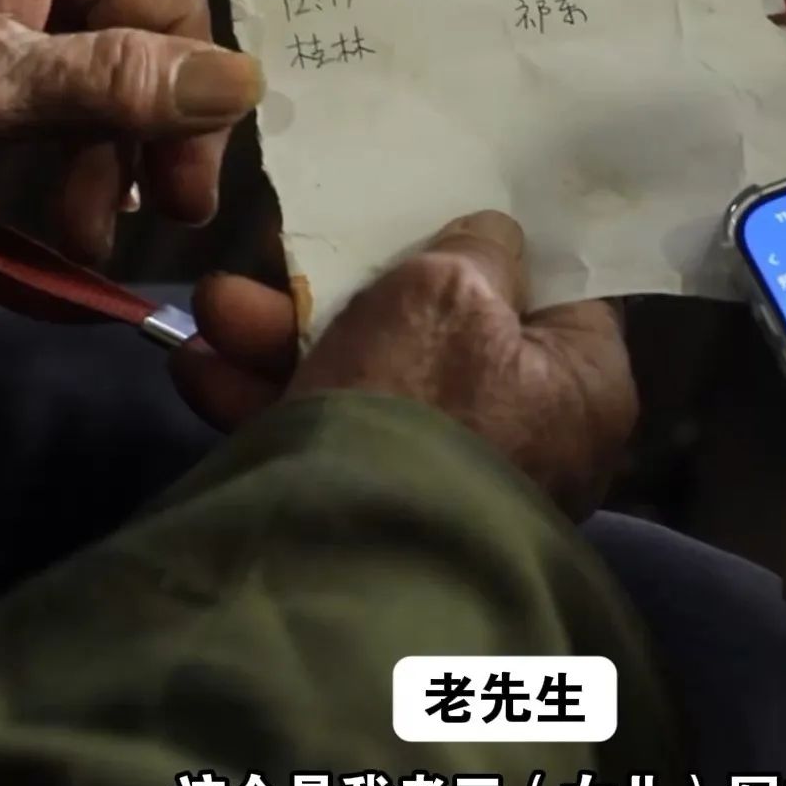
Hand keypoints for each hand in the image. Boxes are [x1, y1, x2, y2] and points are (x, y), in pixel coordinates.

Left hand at [0, 0, 387, 257]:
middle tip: (183, 203)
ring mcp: (28, 1)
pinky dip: (85, 157)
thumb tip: (241, 87)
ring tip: (103, 230)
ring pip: (127, 71)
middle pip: (169, 19)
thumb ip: (112, 78)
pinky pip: (78, 97)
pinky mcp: (6, 52)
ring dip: (130, 154)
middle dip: (179, 118)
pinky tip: (76, 218)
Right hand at [172, 211, 635, 517]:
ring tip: (216, 310)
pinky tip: (205, 372)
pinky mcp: (385, 510)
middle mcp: (532, 435)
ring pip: (374, 380)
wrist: (352, 573)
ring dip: (289, 339)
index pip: (551, 292)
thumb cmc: (426, 405)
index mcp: (580, 381)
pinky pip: (339, 437)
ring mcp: (454, 476)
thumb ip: (476, 247)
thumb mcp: (453, 292)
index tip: (441, 211)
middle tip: (291, 259)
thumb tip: (493, 238)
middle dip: (351, 291)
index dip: (494, 248)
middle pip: (443, 331)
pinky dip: (276, 401)